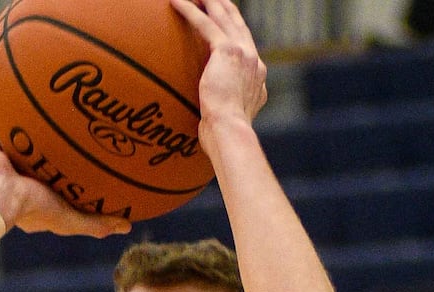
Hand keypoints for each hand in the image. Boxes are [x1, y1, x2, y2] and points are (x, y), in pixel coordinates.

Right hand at [0, 110, 131, 238]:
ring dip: (18, 128)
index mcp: (34, 197)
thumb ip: (97, 223)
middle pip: (33, 158)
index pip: (52, 183)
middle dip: (43, 146)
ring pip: (11, 141)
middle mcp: (17, 179)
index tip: (78, 161)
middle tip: (60, 127)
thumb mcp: (71, 220)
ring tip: (32, 106)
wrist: (0, 197)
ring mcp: (0, 164)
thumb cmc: (34, 210)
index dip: (62, 173)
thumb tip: (127, 226)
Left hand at [169, 0, 266, 142]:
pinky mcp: (226, 51)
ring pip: (223, 17)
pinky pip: (205, 24)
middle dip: (225, 7)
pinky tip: (176, 2)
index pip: (246, 45)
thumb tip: (218, 113)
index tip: (226, 20)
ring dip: (209, 1)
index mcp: (257, 76)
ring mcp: (243, 53)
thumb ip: (230, 106)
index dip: (235, 29)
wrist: (231, 132)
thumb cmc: (226, 136)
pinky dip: (190, 11)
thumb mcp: (233, 118)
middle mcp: (253, 61)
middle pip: (238, 24)